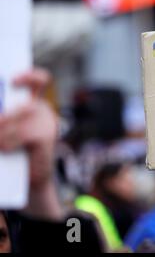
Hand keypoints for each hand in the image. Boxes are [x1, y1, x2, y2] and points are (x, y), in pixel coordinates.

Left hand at [0, 69, 61, 219]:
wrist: (28, 180)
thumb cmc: (12, 151)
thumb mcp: (5, 129)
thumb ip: (4, 117)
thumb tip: (1, 115)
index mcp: (32, 103)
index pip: (39, 80)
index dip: (29, 76)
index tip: (13, 80)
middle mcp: (42, 110)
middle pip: (21, 103)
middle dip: (3, 116)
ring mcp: (48, 123)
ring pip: (15, 118)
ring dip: (0, 133)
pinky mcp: (47, 138)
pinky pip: (21, 134)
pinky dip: (6, 143)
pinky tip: (6, 150)